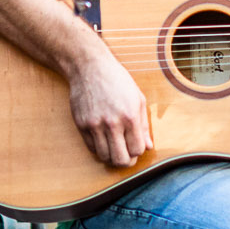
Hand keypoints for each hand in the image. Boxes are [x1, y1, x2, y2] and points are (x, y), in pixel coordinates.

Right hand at [69, 50, 150, 167]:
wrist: (89, 67)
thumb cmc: (117, 81)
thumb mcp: (138, 99)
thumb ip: (144, 125)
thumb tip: (148, 147)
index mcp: (130, 116)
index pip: (137, 149)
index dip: (138, 151)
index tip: (136, 145)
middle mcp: (112, 123)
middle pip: (120, 160)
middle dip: (126, 161)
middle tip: (126, 154)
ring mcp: (95, 125)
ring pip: (104, 157)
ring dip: (111, 156)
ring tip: (115, 147)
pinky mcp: (82, 125)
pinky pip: (92, 148)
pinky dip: (99, 148)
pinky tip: (104, 139)